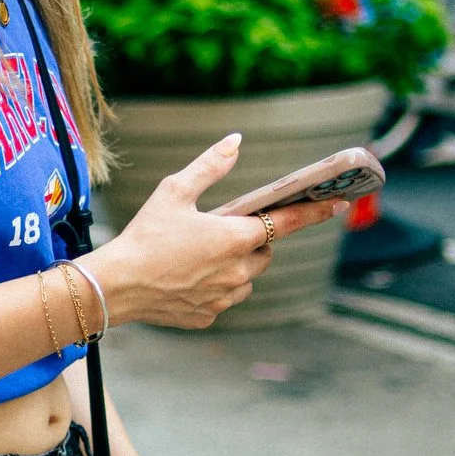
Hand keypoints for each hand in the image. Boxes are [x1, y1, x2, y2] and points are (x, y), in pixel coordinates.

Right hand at [78, 135, 348, 329]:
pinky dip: (214, 286)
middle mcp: (238, 270)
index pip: (287, 221)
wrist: (115, 287)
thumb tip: (235, 140)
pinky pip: (224, 298)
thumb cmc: (143, 236)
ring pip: (247, 277)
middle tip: (222, 229)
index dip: (315, 210)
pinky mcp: (209, 315)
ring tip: (199, 255)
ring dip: (236, 265)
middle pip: (264, 251)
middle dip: (253, 239)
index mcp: (235, 237)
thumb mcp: (174, 191)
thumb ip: (210, 166)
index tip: (339, 203)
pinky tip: (186, 278)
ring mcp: (225, 297)